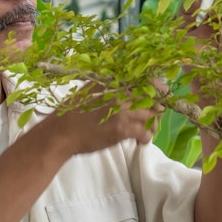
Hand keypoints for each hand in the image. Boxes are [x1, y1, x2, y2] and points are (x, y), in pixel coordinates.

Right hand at [36, 84, 159, 156]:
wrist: (61, 133)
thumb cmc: (72, 113)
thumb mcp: (89, 91)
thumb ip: (108, 86)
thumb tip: (124, 86)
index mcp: (113, 82)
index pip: (146, 80)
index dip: (158, 88)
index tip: (160, 96)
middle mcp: (120, 93)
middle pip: (152, 99)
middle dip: (156, 110)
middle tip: (153, 119)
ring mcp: (122, 111)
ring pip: (152, 117)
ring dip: (152, 125)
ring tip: (145, 132)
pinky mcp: (122, 129)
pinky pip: (145, 132)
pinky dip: (145, 138)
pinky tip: (139, 141)